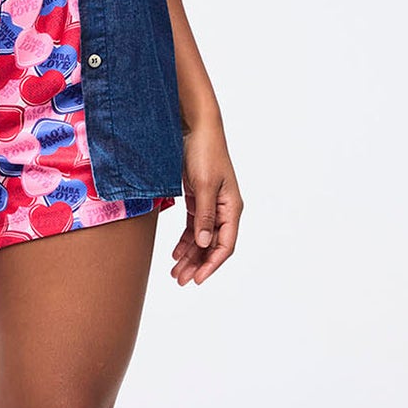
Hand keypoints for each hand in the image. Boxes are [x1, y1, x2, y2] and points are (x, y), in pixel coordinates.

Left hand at [170, 118, 238, 284]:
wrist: (195, 127)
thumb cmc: (204, 152)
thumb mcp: (204, 185)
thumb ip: (204, 216)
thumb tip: (203, 244)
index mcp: (232, 207)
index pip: (225, 245)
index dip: (212, 264)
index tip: (197, 280)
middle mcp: (224, 209)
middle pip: (212, 245)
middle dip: (197, 264)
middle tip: (180, 280)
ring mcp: (212, 204)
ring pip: (201, 238)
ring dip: (190, 256)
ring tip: (175, 271)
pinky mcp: (199, 198)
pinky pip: (193, 226)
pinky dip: (185, 241)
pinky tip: (175, 252)